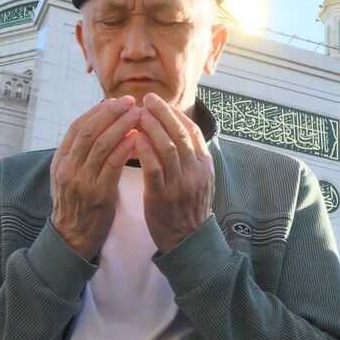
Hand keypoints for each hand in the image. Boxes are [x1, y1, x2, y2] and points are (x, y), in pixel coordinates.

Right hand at [49, 97, 140, 260]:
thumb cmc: (76, 206)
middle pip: (88, 130)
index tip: (113, 100)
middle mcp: (68, 168)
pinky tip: (137, 138)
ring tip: (138, 114)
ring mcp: (82, 181)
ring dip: (121, 126)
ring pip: (100, 144)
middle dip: (110, 112)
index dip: (96, 112)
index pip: (77, 127)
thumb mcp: (69, 177)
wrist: (72, 239)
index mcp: (60, 161)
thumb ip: (79, 156)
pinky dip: (124, 148)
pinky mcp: (98, 194)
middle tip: (129, 100)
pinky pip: (112, 165)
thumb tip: (98, 129)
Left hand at [136, 93, 214, 253]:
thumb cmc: (188, 207)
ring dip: (152, 127)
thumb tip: (179, 130)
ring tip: (137, 114)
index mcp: (205, 165)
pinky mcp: (163, 197)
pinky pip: (154, 168)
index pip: (193, 131)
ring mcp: (181, 184)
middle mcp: (195, 171)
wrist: (187, 240)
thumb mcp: (199, 179)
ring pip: (169, 147)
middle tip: (146, 99)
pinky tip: (134, 139)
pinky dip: (144, 150)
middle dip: (163, 113)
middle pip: (181, 134)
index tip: (159, 102)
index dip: (175, 114)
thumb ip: (192, 156)